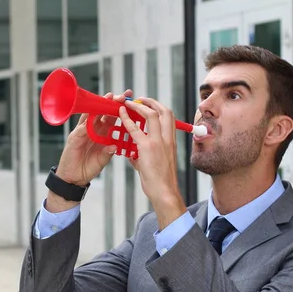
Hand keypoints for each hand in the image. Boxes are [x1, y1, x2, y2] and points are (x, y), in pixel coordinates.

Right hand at [45, 89, 132, 211]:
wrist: (74, 179)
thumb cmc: (87, 168)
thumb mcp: (102, 160)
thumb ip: (108, 152)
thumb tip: (115, 145)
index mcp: (102, 133)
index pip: (112, 117)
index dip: (120, 109)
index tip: (129, 100)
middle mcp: (92, 130)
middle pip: (102, 112)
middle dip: (111, 102)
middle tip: (121, 95)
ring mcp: (82, 133)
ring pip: (91, 116)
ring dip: (99, 107)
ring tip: (108, 98)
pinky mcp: (74, 138)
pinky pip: (81, 129)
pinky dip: (87, 123)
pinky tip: (93, 117)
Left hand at [119, 97, 186, 228]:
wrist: (164, 192)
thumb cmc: (161, 182)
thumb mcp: (155, 165)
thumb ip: (144, 156)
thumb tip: (134, 155)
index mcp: (172, 142)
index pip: (170, 118)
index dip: (159, 108)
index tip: (150, 105)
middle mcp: (168, 139)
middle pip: (164, 111)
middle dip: (152, 102)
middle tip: (140, 100)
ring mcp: (158, 142)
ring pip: (151, 115)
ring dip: (140, 106)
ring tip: (130, 103)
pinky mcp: (147, 148)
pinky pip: (135, 129)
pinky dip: (127, 119)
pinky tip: (120, 113)